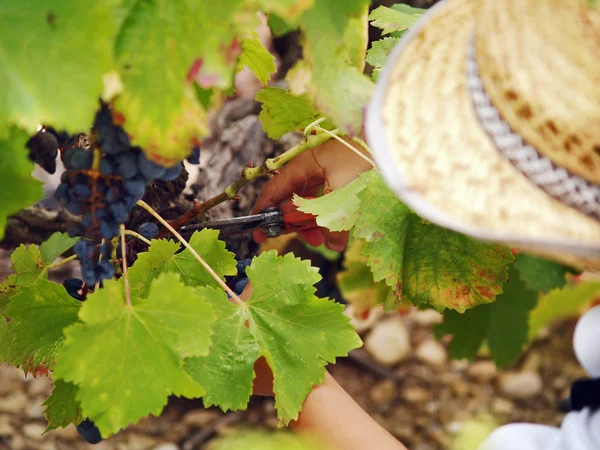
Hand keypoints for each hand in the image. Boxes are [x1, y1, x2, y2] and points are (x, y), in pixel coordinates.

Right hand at [252, 137, 372, 250]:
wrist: (389, 143)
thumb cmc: (362, 159)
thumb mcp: (342, 193)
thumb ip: (332, 221)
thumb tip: (332, 245)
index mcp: (302, 166)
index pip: (274, 190)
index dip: (264, 212)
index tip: (259, 232)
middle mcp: (311, 170)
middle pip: (292, 201)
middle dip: (295, 224)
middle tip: (300, 241)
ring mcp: (327, 174)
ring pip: (312, 204)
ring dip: (313, 224)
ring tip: (322, 241)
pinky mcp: (343, 180)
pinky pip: (328, 203)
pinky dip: (329, 218)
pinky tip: (336, 233)